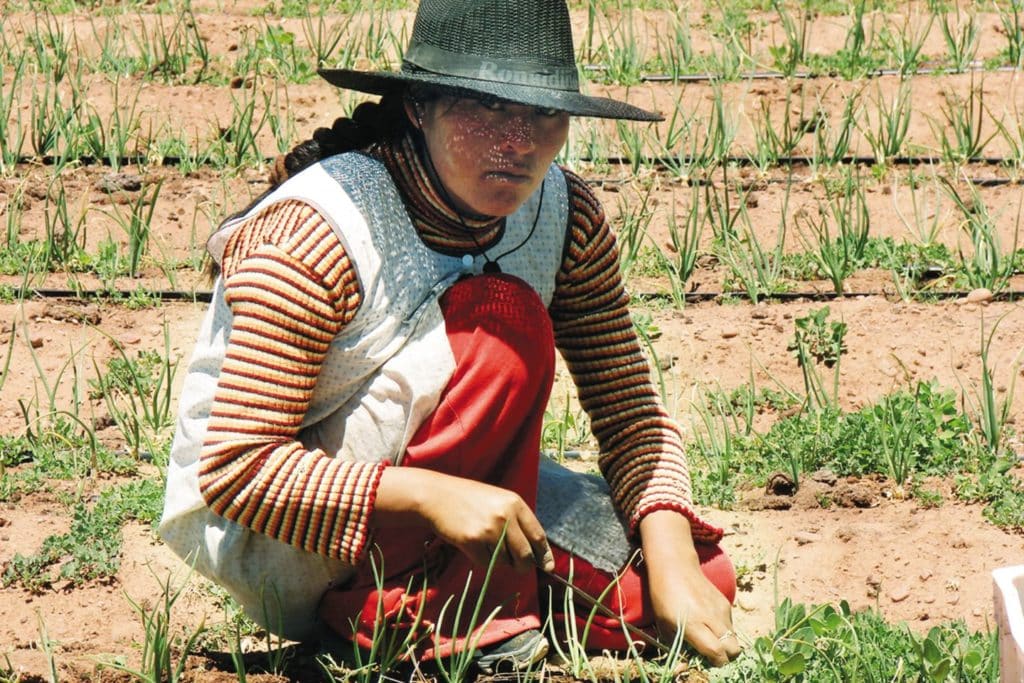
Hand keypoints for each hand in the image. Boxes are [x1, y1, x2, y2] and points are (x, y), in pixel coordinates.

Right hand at [374, 467, 554, 572]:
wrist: (436, 495)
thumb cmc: (469, 499)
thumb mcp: (498, 501)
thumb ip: (517, 522)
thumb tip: (535, 553)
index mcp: (515, 504)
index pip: (538, 536)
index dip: (544, 555)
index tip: (547, 568)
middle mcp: (505, 516)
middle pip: (525, 555)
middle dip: (523, 566)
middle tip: (517, 566)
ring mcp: (489, 529)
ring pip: (505, 562)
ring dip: (499, 560)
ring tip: (486, 543)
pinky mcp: (472, 541)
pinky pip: (487, 564)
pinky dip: (482, 560)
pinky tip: (473, 545)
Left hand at [640, 510, 740, 666]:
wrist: (675, 565)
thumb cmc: (663, 597)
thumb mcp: (663, 624)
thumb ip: (677, 645)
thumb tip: (687, 664)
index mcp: (694, 623)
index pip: (717, 652)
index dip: (716, 663)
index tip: (706, 662)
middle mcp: (712, 617)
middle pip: (734, 649)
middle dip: (726, 656)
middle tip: (710, 653)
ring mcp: (722, 609)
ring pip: (734, 637)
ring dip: (725, 643)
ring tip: (708, 636)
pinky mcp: (726, 602)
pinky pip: (731, 625)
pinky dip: (724, 630)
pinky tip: (708, 623)